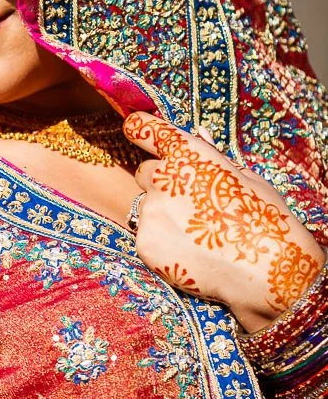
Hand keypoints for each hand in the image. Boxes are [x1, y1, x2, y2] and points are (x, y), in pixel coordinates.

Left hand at [124, 112, 323, 332]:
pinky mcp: (145, 243)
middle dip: (161, 184)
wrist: (264, 269)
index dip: (139, 128)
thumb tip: (199, 133)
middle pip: (144, 173)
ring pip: (146, 208)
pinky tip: (191, 253)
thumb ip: (213, 156)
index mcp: (188, 154)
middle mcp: (163, 178)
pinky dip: (162, 244)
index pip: (146, 128)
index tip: (134, 128)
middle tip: (190, 204)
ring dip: (163, 216)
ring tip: (197, 235)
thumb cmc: (264, 219)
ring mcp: (151, 212)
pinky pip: (147, 237)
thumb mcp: (245, 177)